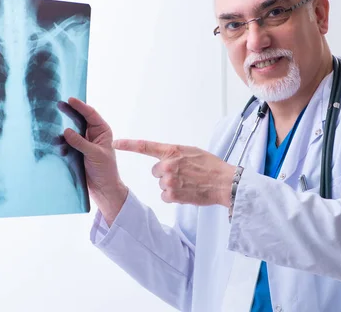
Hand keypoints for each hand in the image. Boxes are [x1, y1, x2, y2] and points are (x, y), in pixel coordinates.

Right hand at [58, 98, 127, 224]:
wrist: (103, 189)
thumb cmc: (105, 171)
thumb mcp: (94, 154)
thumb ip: (80, 142)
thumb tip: (66, 131)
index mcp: (102, 131)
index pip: (91, 114)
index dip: (80, 106)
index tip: (70, 99)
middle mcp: (93, 134)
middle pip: (79, 120)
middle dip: (69, 113)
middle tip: (57, 104)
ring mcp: (84, 143)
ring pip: (72, 131)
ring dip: (63, 128)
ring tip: (51, 120)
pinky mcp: (77, 152)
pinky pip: (67, 143)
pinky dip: (60, 142)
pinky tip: (52, 140)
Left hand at [112, 139, 235, 206]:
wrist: (225, 182)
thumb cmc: (211, 166)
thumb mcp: (192, 152)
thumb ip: (175, 154)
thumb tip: (166, 159)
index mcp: (172, 151)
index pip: (145, 146)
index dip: (128, 145)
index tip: (115, 143)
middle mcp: (168, 164)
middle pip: (155, 171)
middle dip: (166, 173)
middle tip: (183, 175)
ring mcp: (169, 180)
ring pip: (161, 184)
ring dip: (171, 186)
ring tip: (188, 183)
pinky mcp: (173, 195)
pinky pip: (165, 197)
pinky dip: (174, 197)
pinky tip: (187, 192)